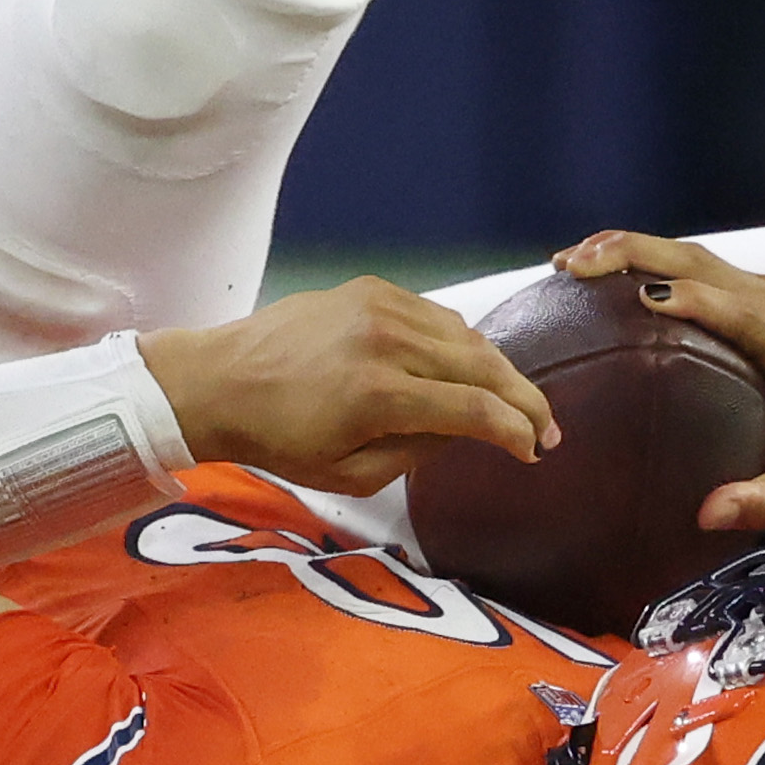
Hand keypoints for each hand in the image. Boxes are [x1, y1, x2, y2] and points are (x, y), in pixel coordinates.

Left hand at [142, 280, 552, 499]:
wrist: (219, 380)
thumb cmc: (279, 440)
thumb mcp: (349, 475)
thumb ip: (416, 455)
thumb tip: (463, 430)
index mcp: (380, 395)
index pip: (475, 409)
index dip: (516, 431)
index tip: (536, 450)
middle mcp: (388, 341)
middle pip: (483, 364)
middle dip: (524, 398)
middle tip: (546, 426)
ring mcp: (381, 306)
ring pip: (466, 334)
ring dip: (496, 368)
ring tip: (510, 399)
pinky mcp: (371, 289)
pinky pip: (436, 315)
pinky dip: (459, 341)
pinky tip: (464, 365)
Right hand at [549, 229, 764, 533]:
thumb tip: (710, 513)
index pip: (739, 309)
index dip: (692, 298)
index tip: (638, 300)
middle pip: (701, 262)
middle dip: (636, 254)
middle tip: (574, 267)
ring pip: (691, 254)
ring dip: (631, 250)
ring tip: (571, 264)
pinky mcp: (752, 295)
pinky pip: (693, 266)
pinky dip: (644, 261)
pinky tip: (602, 273)